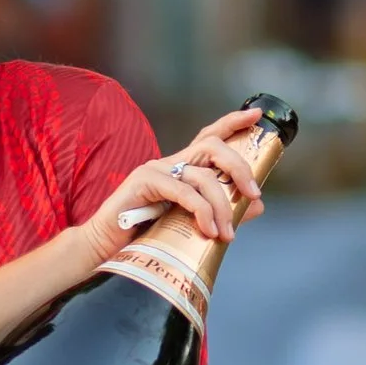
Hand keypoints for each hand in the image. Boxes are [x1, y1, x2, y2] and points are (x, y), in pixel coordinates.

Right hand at [69, 106, 268, 261]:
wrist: (107, 249)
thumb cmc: (146, 236)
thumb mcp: (192, 222)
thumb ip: (223, 211)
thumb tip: (258, 205)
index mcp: (182, 168)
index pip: (210, 137)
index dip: (232, 122)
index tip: (256, 115)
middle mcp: (170, 163)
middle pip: (212, 146)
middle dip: (239, 166)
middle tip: (253, 193)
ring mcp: (156, 170)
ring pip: (203, 175)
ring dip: (221, 205)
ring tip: (226, 233)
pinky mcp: (144, 182)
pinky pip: (182, 191)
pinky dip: (200, 210)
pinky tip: (208, 230)